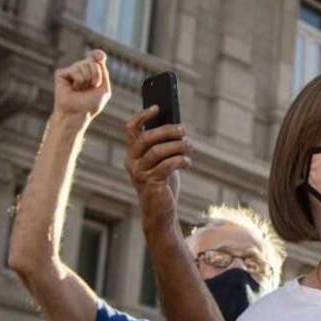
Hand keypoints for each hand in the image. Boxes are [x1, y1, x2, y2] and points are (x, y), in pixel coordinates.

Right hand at [53, 50, 111, 119]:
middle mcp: (81, 70)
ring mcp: (71, 71)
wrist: (77, 114)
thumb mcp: (104, 89)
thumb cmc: (91, 104)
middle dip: (96, 74)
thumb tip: (96, 55)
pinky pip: (74, 71)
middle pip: (91, 60)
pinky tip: (73, 88)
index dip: (98, 54)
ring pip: (82, 65)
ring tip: (81, 89)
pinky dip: (78, 81)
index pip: (96, 56)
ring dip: (87, 79)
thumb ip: (103, 71)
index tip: (100, 57)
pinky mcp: (61, 74)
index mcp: (92, 72)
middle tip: (93, 86)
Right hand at [123, 106, 192, 222]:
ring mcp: (139, 173)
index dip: (142, 116)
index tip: (157, 107)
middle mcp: (132, 162)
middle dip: (167, 131)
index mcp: (133, 153)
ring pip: (157, 151)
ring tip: (190, 146)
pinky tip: (188, 163)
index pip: (131, 129)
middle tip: (183, 130)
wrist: (160, 213)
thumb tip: (178, 127)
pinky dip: (180, 161)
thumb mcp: (163, 162)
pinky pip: (166, 165)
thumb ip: (164, 146)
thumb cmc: (163, 184)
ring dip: (177, 146)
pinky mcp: (150, 183)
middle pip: (146, 138)